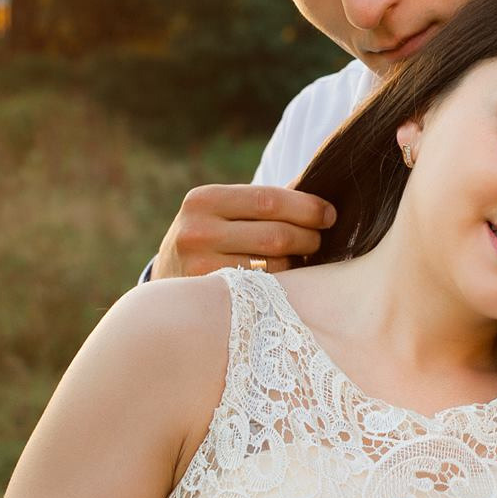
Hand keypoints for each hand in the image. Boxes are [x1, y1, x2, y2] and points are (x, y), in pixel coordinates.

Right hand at [151, 184, 337, 278]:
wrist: (166, 289)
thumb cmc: (209, 242)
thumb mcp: (222, 213)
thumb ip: (263, 203)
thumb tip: (321, 199)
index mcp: (204, 199)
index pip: (269, 200)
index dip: (307, 207)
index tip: (330, 215)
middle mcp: (197, 231)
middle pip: (276, 235)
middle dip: (309, 237)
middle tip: (319, 241)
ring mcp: (201, 267)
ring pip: (275, 267)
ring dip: (298, 264)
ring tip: (300, 260)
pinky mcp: (211, 297)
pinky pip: (265, 290)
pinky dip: (284, 285)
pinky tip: (287, 281)